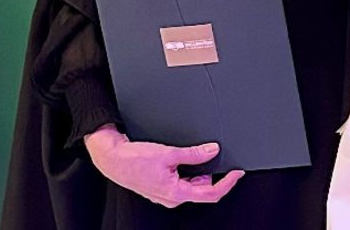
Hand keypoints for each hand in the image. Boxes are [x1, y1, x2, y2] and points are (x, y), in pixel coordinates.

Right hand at [83, 124, 245, 207]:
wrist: (113, 159)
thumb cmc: (134, 159)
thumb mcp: (168, 153)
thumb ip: (193, 154)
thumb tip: (212, 151)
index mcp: (176, 192)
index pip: (210, 193)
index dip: (227, 183)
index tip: (236, 173)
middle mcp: (172, 197)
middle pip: (202, 190)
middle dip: (210, 174)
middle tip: (211, 155)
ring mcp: (166, 194)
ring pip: (191, 185)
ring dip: (197, 172)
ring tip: (191, 154)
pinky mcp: (161, 187)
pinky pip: (181, 182)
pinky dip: (187, 172)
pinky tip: (181, 159)